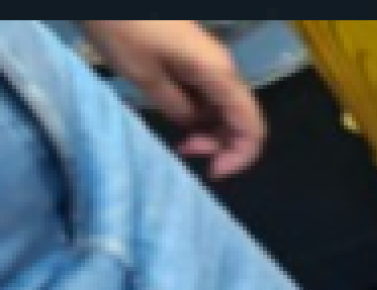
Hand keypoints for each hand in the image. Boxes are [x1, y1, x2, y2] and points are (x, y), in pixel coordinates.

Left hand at [82, 21, 264, 177]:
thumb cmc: (123, 29)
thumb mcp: (145, 77)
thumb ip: (177, 109)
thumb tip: (194, 128)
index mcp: (219, 74)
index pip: (251, 128)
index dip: (239, 157)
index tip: (211, 172)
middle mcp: (223, 70)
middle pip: (242, 120)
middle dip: (222, 145)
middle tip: (185, 151)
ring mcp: (209, 63)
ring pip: (225, 109)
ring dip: (209, 131)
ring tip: (179, 140)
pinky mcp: (194, 59)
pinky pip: (209, 95)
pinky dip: (199, 115)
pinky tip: (176, 119)